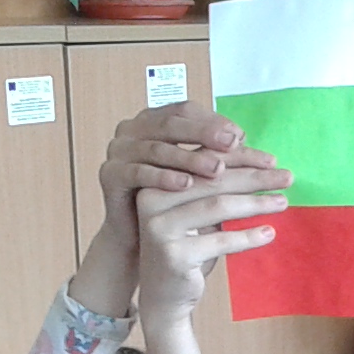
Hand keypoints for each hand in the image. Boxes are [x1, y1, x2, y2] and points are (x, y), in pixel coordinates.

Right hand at [101, 105, 275, 242]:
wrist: (139, 241)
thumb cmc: (174, 206)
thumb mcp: (197, 177)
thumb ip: (214, 155)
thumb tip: (243, 137)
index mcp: (154, 122)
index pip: (185, 112)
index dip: (213, 121)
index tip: (240, 136)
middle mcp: (132, 131)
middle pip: (172, 125)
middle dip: (205, 134)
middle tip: (233, 144)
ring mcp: (118, 151)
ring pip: (157, 149)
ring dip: (189, 158)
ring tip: (217, 170)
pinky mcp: (110, 175)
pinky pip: (138, 173)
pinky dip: (163, 178)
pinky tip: (185, 185)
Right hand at [130, 160, 292, 333]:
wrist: (165, 295)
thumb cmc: (189, 247)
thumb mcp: (200, 213)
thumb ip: (219, 188)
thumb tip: (263, 163)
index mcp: (159, 180)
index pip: (206, 160)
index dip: (242, 158)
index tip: (273, 160)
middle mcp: (152, 199)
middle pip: (214, 181)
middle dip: (255, 178)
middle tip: (287, 177)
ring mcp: (161, 227)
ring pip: (217, 207)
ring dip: (255, 204)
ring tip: (283, 202)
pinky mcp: (174, 255)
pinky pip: (219, 241)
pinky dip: (247, 236)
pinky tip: (269, 233)